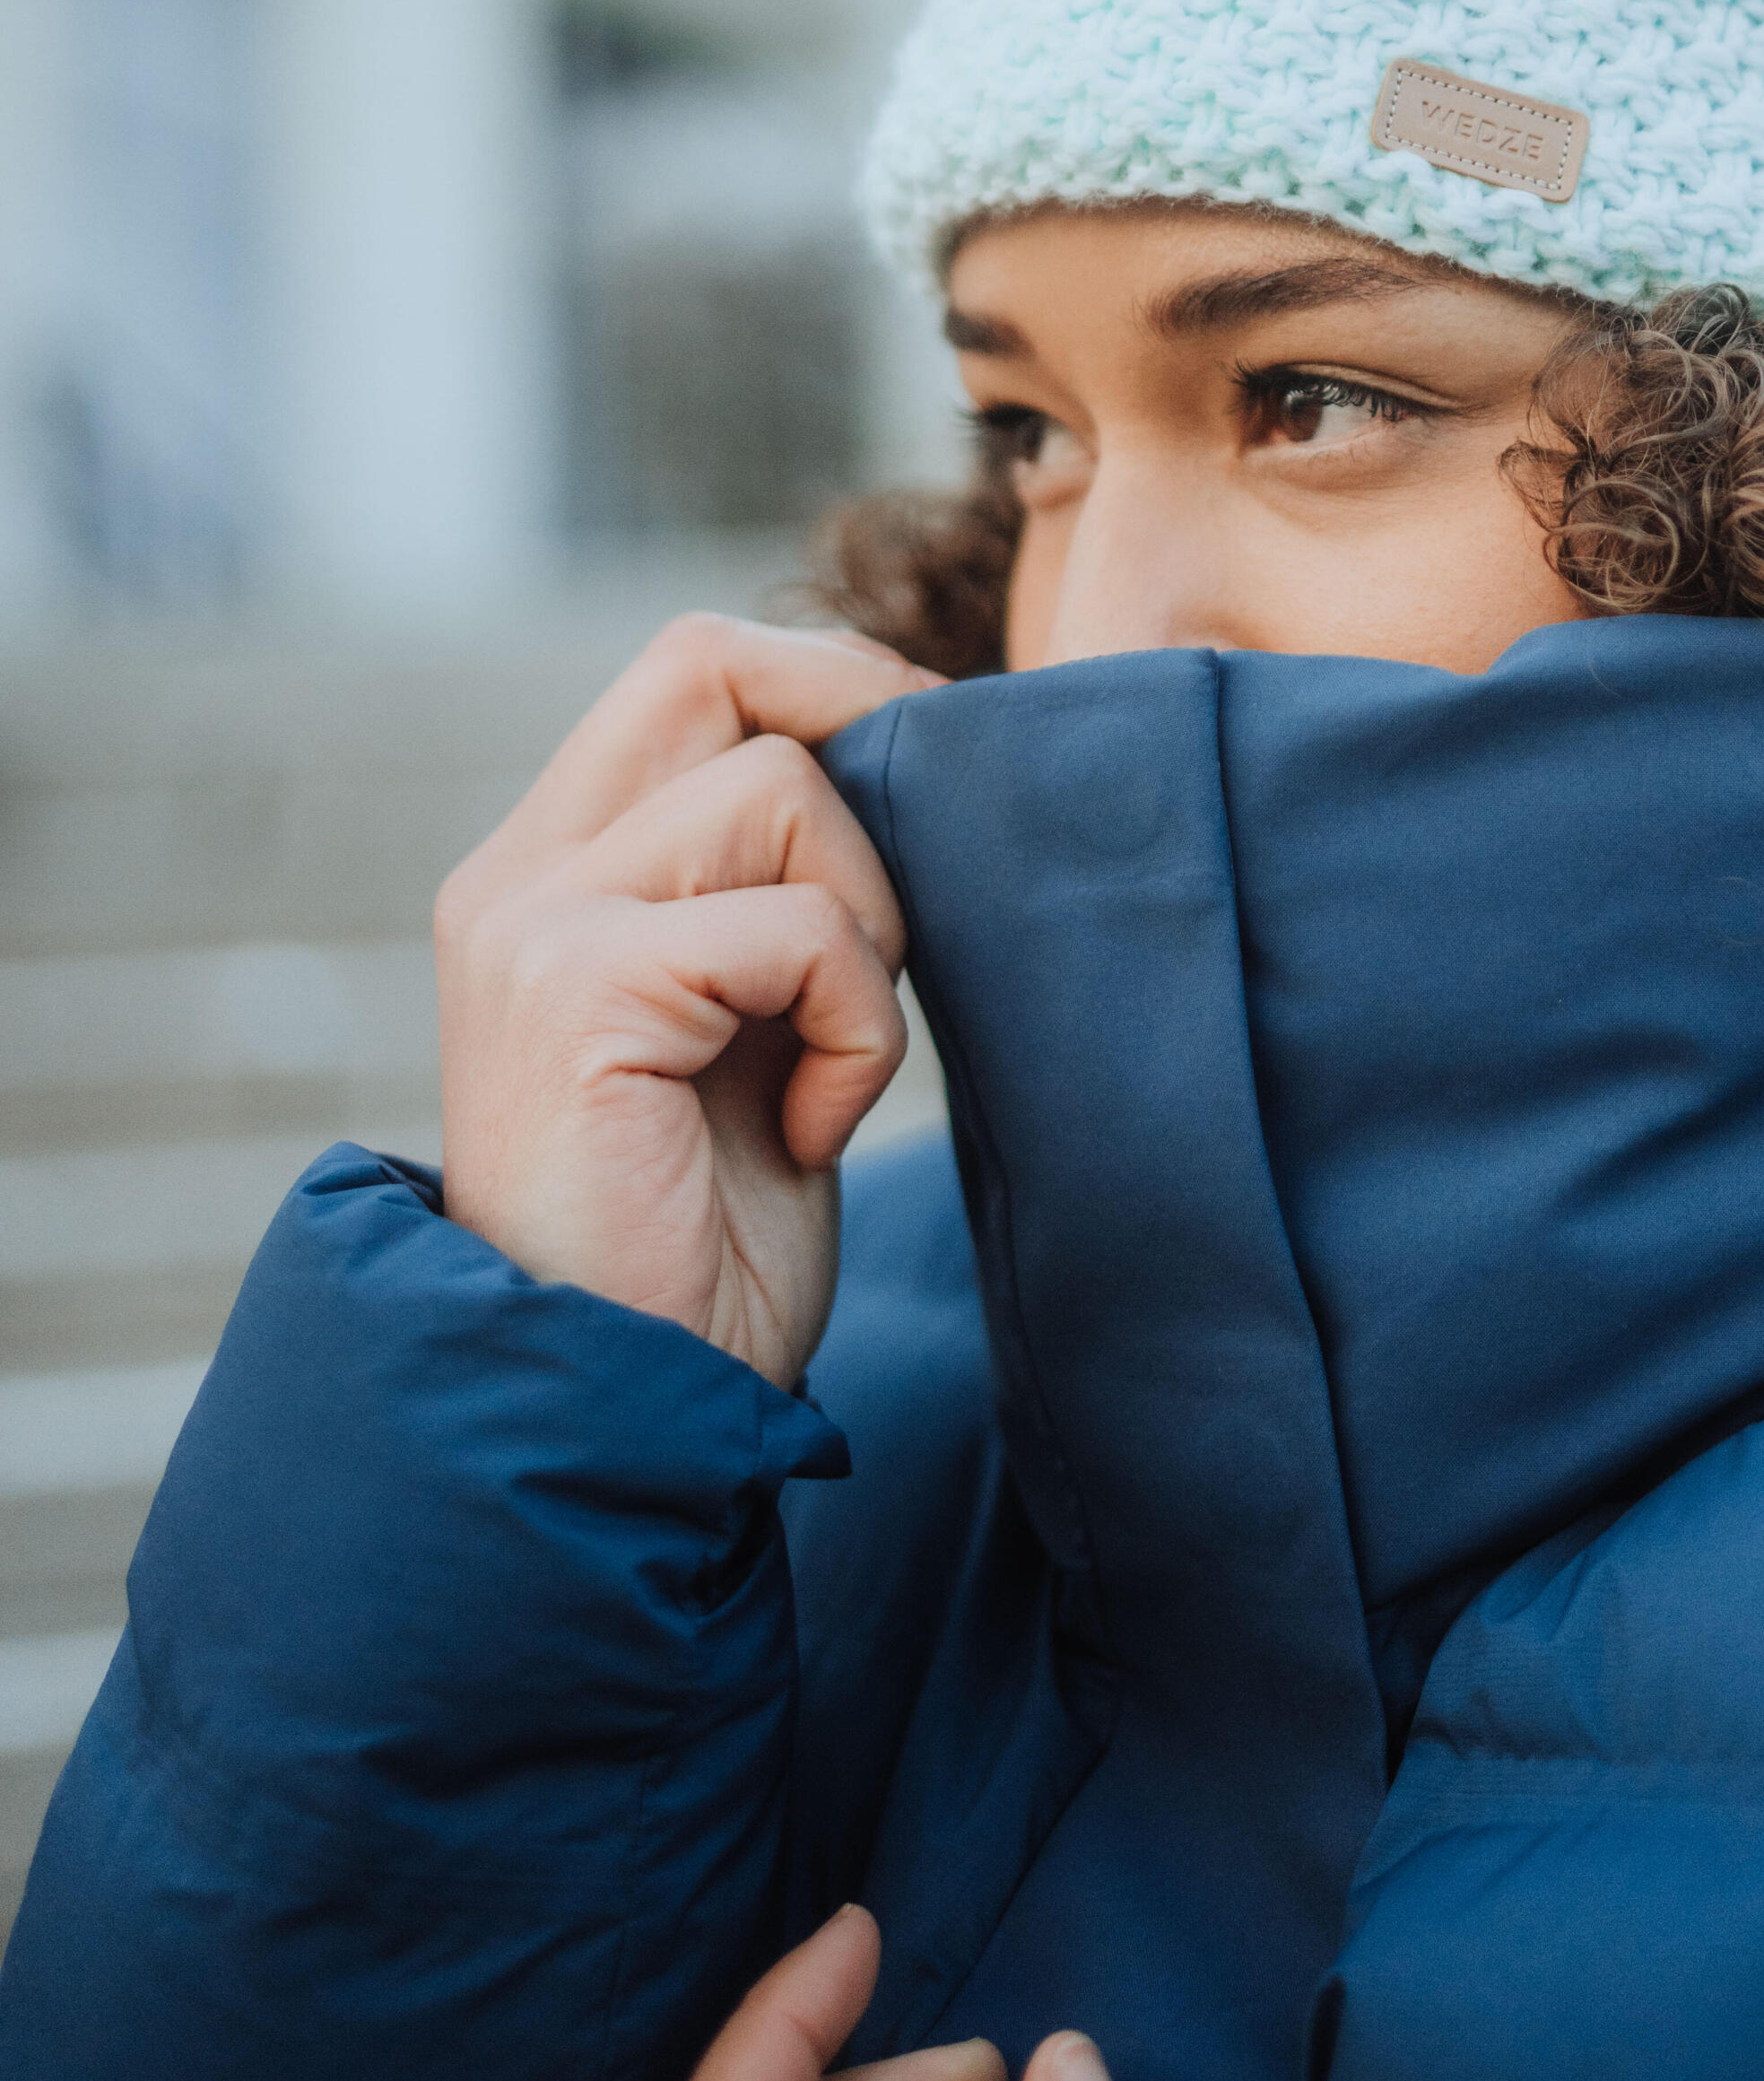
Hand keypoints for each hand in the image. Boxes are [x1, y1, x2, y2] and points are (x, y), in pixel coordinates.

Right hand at [435, 615, 935, 1386]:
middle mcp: (518, 875)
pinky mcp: (576, 993)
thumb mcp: (748, 1028)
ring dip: (868, 926)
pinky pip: (798, 928)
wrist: (621, 1420)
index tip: (927, 798)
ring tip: (830, 1060)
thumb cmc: (702, 1248)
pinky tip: (812, 1131)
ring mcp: (533, 926)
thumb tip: (911, 766)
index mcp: (553, 870)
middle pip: (714, 661)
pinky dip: (855, 1030)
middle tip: (901, 899)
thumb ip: (775, 898)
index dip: (836, 689)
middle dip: (858, 735)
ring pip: (782, 788)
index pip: (698, 669)